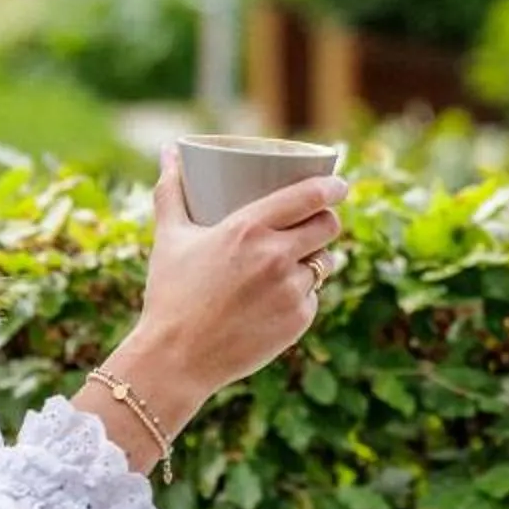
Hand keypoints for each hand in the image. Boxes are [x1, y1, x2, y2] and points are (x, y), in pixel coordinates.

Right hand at [93, 150, 347, 444]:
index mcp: (248, 229)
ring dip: (314, 259)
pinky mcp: (299, 320)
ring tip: (292, 261)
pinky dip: (300, 294)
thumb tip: (170, 149)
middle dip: (326, 220)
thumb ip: (171, 190)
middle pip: (328, 226)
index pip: (310, 196)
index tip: (339, 184)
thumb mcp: (170, 237)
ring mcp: (291, 290)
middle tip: (315, 222)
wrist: (175, 359)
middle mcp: (276, 256)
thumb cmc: (170, 293)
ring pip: (323, 262)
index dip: (332, 187)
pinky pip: (313, 296)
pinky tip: (279, 297)